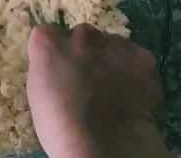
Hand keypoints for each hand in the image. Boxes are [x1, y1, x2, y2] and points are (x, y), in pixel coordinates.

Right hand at [26, 23, 169, 157]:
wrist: (106, 145)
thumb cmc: (61, 127)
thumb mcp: (38, 93)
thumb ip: (48, 69)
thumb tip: (60, 69)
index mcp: (47, 42)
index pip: (47, 36)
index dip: (54, 55)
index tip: (58, 73)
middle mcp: (81, 34)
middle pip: (81, 36)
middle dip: (84, 54)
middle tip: (88, 83)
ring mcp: (114, 43)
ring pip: (111, 45)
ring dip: (110, 60)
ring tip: (113, 91)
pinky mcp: (142, 57)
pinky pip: (135, 58)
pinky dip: (134, 72)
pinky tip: (131, 94)